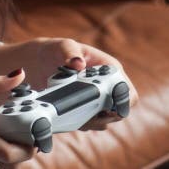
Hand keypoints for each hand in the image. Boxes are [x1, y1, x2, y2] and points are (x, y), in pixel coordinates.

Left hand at [24, 38, 138, 129]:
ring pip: (104, 121)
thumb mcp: (62, 45)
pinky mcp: (85, 110)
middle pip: (118, 111)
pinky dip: (80, 123)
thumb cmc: (55, 49)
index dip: (121, 103)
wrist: (40, 62)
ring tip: (71, 113)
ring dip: (90, 122)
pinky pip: (90, 124)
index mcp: (109, 69)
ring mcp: (97, 100)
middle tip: (83, 113)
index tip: (106, 107)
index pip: (127, 92)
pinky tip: (67, 116)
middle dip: (103, 116)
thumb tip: (78, 63)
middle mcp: (107, 86)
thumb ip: (69, 52)